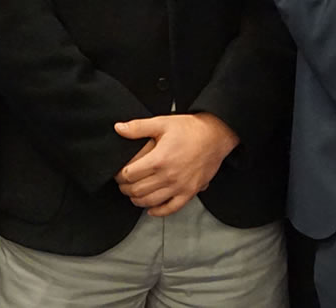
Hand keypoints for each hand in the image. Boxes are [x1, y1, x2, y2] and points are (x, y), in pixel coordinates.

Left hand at [114, 114, 239, 216]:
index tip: (119, 173)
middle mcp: (168, 176)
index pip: (128, 175)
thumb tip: (118, 128)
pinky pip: (170, 209)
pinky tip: (152, 208)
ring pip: (149, 202)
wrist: (216, 135)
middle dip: (125, 188)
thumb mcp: (162, 123)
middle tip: (124, 183)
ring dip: (137, 200)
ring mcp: (179, 186)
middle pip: (136, 190)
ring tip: (135, 193)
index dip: (119, 175)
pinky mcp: (190, 192)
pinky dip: (158, 211)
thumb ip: (138, 127)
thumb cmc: (191, 129)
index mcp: (158, 159)